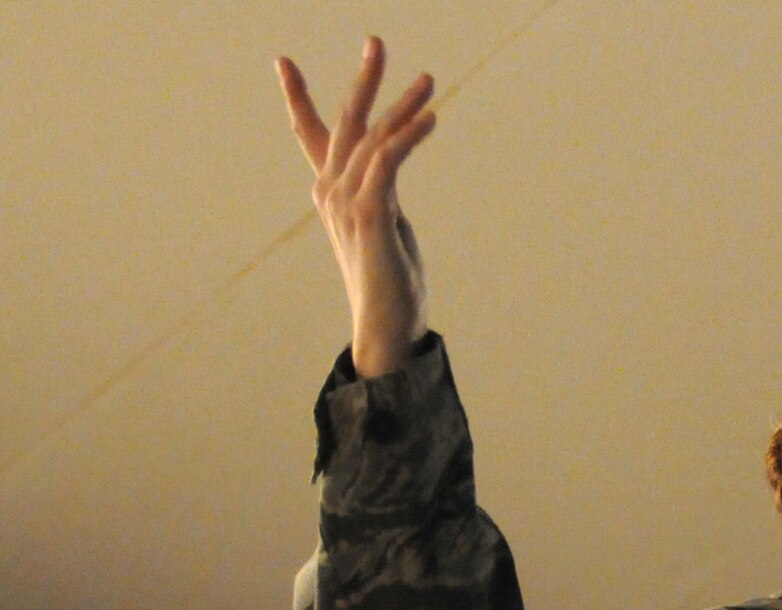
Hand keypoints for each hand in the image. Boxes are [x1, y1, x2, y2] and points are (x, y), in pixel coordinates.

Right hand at [276, 37, 435, 376]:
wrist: (385, 325)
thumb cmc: (390, 282)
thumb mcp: (384, 226)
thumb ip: (380, 194)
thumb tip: (386, 171)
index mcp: (331, 193)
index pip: (311, 136)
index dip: (298, 99)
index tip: (281, 62)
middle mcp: (331, 192)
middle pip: (344, 124)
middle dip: (362, 81)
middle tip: (376, 42)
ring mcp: (347, 202)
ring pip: (372, 138)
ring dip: (403, 105)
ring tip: (428, 80)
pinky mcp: (370, 214)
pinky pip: (389, 162)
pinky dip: (409, 137)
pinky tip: (431, 119)